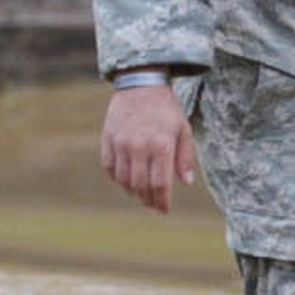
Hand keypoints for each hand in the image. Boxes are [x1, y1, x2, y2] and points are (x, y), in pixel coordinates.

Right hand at [100, 84, 195, 213]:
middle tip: (154, 205)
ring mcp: (120, 144)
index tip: (164, 210)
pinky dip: (118, 179)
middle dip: (148, 200)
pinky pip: (110, 168)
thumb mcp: (184, 129)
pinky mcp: (107, 140)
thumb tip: (186, 182)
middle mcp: (138, 146)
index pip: (160, 183)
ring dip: (133, 191)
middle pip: (140, 185)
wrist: (140, 85)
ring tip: (142, 195)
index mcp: (161, 144)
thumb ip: (185, 157)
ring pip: (123, 180)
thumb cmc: (166, 109)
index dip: (162, 200)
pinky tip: (127, 181)